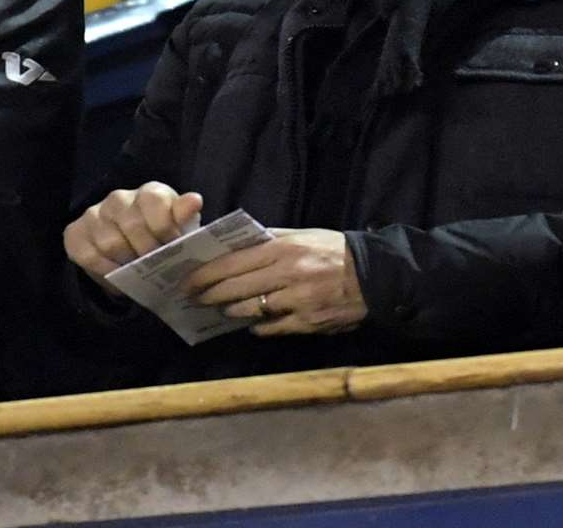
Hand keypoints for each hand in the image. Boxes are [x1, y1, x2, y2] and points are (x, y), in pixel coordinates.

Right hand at [64, 182, 204, 291]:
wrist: (131, 245)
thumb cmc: (161, 235)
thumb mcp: (180, 227)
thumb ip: (185, 215)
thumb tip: (194, 201)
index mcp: (148, 192)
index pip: (154, 202)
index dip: (166, 229)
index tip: (174, 248)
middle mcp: (119, 198)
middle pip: (132, 225)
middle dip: (147, 251)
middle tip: (156, 266)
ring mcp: (95, 214)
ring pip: (110, 243)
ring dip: (126, 263)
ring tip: (138, 273)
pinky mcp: (75, 233)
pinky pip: (88, 256)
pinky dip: (105, 271)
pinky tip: (117, 276)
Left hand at [187, 228, 366, 335]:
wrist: (373, 276)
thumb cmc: (333, 250)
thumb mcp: (302, 235)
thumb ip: (269, 240)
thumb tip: (236, 245)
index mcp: (283, 249)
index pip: (232, 263)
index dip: (206, 274)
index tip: (189, 280)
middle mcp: (286, 276)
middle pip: (235, 290)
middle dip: (210, 295)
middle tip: (195, 298)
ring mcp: (296, 302)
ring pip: (250, 310)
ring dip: (231, 311)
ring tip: (222, 309)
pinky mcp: (306, 323)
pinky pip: (271, 327)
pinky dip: (259, 324)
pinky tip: (254, 321)